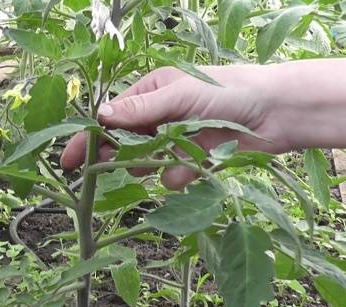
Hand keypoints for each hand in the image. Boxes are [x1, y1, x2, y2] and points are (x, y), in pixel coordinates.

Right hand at [60, 65, 291, 189]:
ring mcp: (174, 141)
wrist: (276, 114)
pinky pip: (171, 177)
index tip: (69, 161)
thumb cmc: (228, 91)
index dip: (89, 138)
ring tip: (172, 157)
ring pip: (146, 164)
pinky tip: (197, 165)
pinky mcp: (191, 162)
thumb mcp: (180, 96)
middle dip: (118, 157)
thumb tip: (100, 116)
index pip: (111, 118)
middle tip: (104, 173)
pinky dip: (181, 174)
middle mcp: (159, 118)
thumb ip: (140, 109)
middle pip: (124, 144)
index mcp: (151, 93)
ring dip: (153, 165)